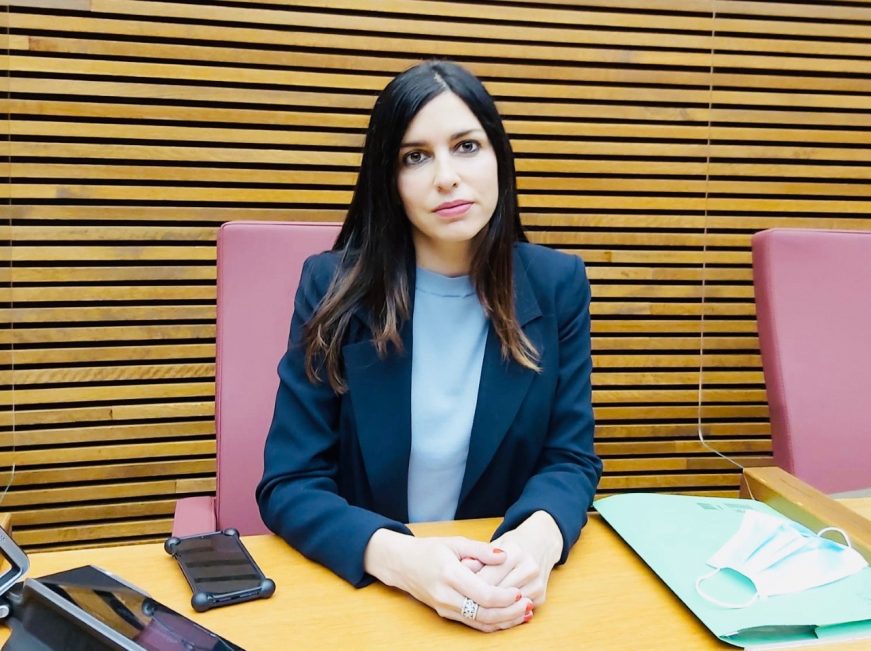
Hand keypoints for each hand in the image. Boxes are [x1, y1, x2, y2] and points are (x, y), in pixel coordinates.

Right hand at [364, 530, 533, 631]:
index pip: (482, 594)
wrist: (402, 564)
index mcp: (449, 574)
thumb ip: (481, 549)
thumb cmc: (429, 549)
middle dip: (509, 613)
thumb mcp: (455, 542)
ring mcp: (445, 608)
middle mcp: (446, 595)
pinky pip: (472, 624)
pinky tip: (508, 618)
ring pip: (479, 623)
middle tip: (528, 605)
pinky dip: (492, 624)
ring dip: (504, 621)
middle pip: (483, 614)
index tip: (520, 592)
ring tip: (524, 613)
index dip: (504, 597)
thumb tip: (504, 555)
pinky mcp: (446, 614)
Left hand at [469, 511, 563, 607]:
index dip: (469, 586)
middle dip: (477, 600)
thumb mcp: (494, 543)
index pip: (486, 578)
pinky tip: (491, 610)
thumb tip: (462, 566)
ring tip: (473, 607)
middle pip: (496, 594)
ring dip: (490, 610)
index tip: (456, 590)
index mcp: (514, 551)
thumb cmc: (512, 543)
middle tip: (462, 602)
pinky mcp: (541, 597)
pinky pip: (516, 611)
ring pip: (507, 606)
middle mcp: (529, 568)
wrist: (542, 542)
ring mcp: (537, 584)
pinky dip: (503, 612)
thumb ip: (478, 554)